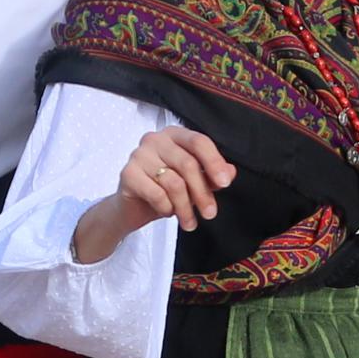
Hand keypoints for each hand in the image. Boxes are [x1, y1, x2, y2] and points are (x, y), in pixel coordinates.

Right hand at [74, 127, 232, 261]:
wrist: (131, 209)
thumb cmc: (164, 191)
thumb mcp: (192, 184)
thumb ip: (211, 176)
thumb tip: (230, 172)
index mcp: (174, 135)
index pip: (199, 142)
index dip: (214, 162)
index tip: (225, 184)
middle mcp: (155, 139)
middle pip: (188, 164)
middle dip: (202, 193)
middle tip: (210, 214)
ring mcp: (139, 155)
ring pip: (174, 182)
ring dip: (185, 207)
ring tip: (189, 222)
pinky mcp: (128, 174)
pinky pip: (156, 194)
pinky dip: (166, 208)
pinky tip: (167, 212)